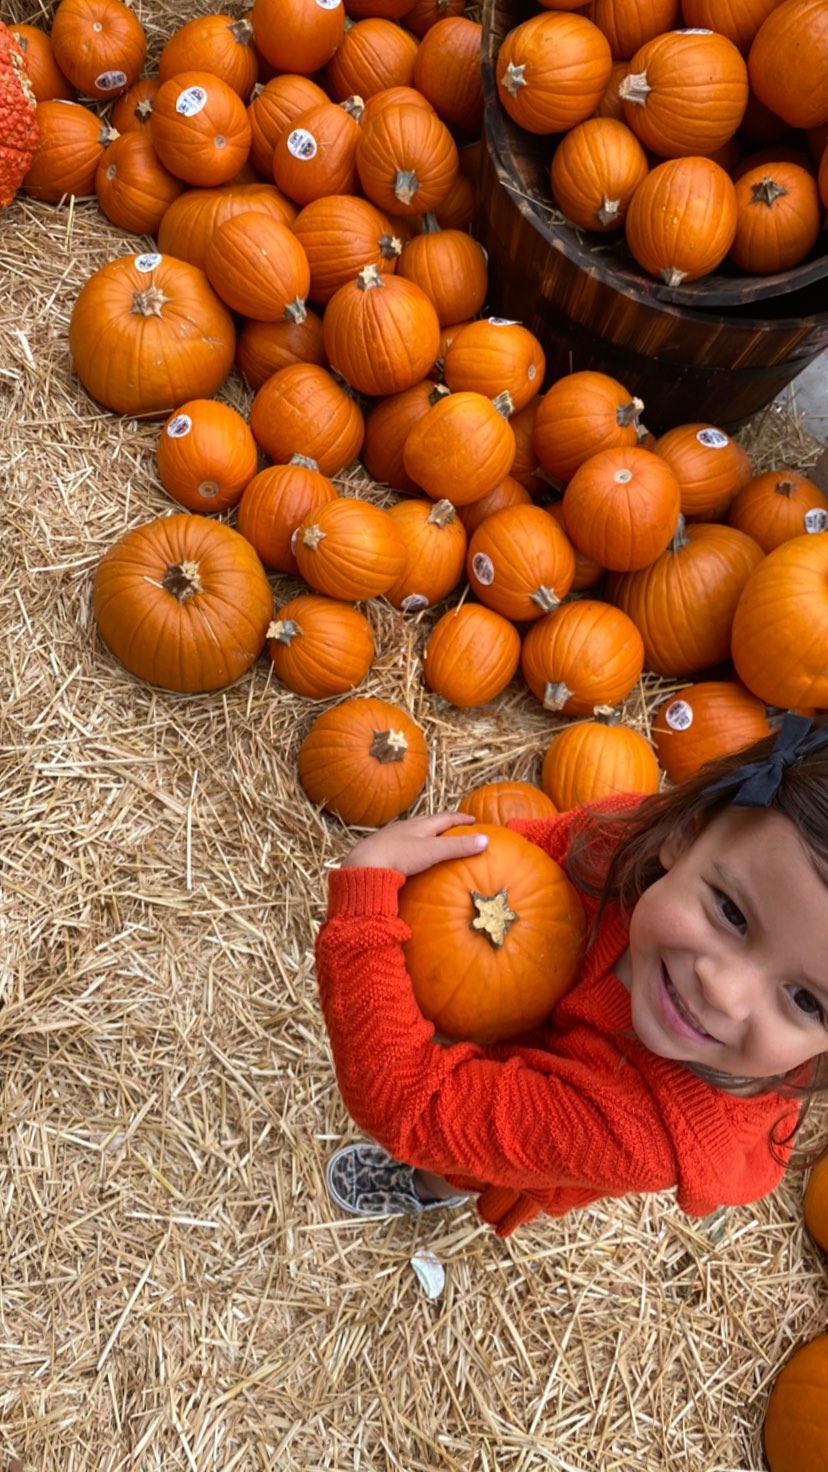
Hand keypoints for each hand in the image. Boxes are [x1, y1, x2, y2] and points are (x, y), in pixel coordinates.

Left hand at [339, 811, 487, 876]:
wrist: (363, 865)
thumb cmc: (399, 856)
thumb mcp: (432, 851)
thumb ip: (458, 847)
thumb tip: (486, 840)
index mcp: (420, 825)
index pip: (445, 817)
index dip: (460, 818)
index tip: (473, 819)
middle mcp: (406, 827)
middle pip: (428, 822)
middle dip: (443, 823)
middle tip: (455, 827)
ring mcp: (392, 838)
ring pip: (413, 833)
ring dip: (425, 835)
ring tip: (433, 841)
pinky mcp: (382, 851)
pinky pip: (401, 846)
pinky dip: (412, 848)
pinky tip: (410, 858)